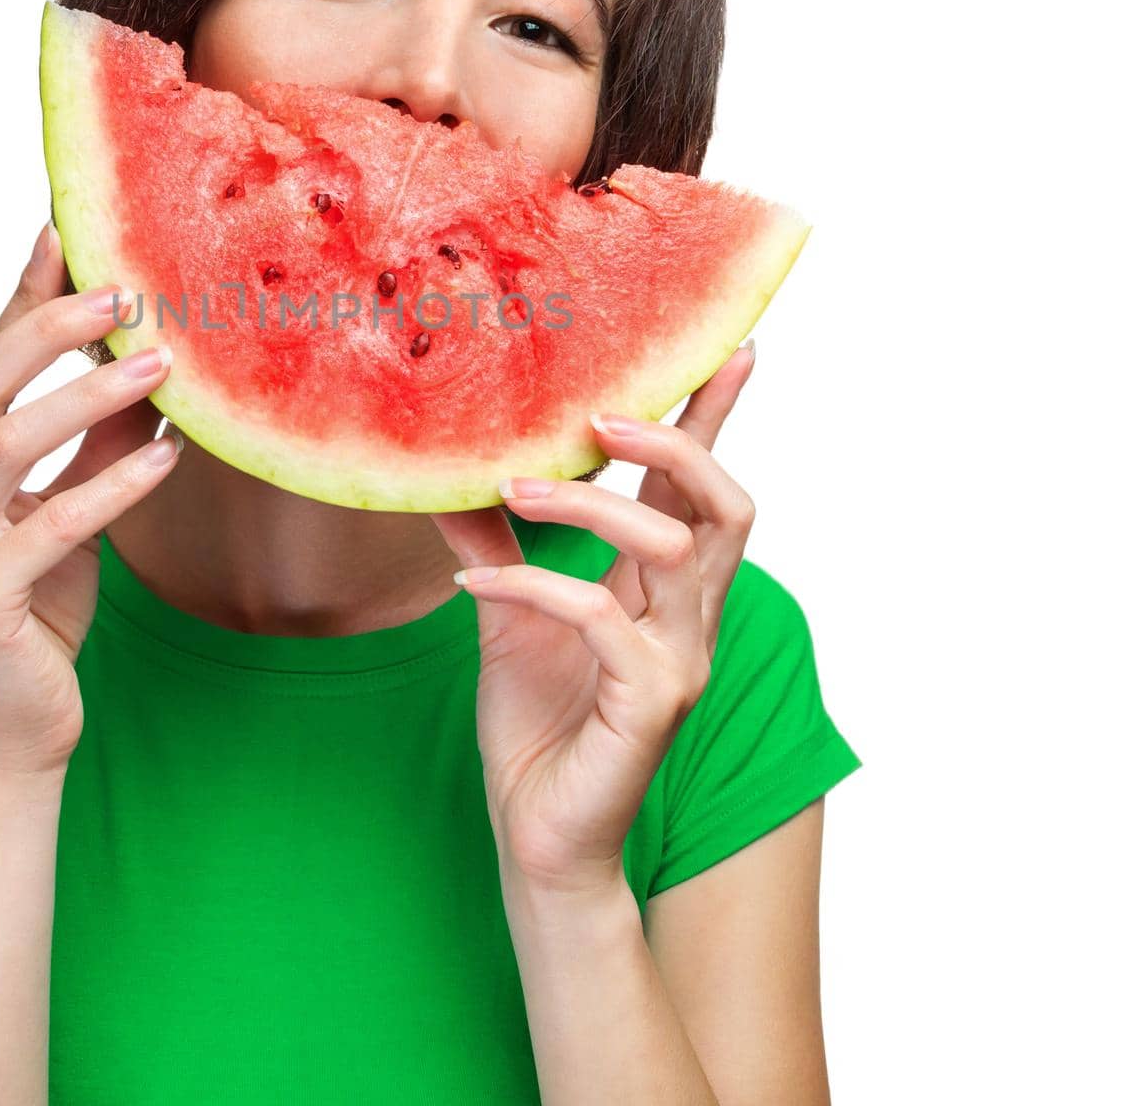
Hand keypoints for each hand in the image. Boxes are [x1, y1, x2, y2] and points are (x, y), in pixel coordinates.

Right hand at [0, 222, 178, 778]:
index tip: (66, 237)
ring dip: (88, 394)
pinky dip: (114, 483)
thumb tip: (147, 366)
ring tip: (161, 364)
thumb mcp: (68, 516)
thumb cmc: (38, 616)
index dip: (21, 300)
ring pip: (7, 442)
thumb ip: (93, 445)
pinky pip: (52, 523)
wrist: (12, 736)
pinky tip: (168, 456)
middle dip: (47, 328)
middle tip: (122, 291)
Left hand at [432, 341, 758, 894]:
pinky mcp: (651, 701)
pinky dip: (534, 583)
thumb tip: (445, 468)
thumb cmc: (535, 719)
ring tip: (512, 486)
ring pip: (672, 547)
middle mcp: (689, 614)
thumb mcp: (505, 610)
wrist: (535, 830)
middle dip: (675, 443)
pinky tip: (475, 584)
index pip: (700, 487)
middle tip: (598, 416)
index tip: (732, 346)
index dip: (718, 418)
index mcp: (662, 585)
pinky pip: (601, 616)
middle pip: (725, 504)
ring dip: (588, 505)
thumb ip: (493, 539)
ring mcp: (678, 657)